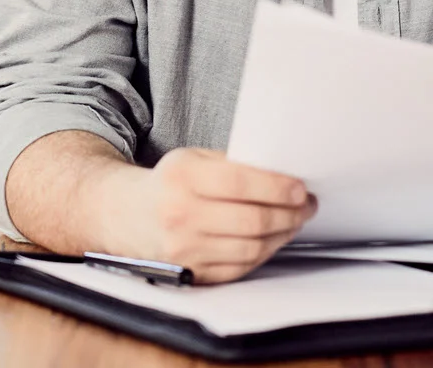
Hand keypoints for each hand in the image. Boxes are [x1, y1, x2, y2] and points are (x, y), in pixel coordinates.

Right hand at [98, 147, 316, 282]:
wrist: (126, 216)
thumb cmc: (169, 184)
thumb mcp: (193, 159)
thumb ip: (233, 164)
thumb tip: (283, 174)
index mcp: (182, 177)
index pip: (241, 184)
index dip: (278, 188)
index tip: (300, 188)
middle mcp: (180, 215)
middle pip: (253, 221)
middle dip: (290, 214)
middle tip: (306, 206)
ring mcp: (185, 249)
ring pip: (252, 248)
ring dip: (282, 235)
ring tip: (294, 222)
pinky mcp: (192, 273)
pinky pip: (241, 267)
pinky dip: (264, 254)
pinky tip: (272, 240)